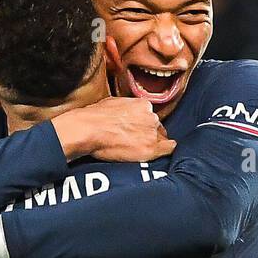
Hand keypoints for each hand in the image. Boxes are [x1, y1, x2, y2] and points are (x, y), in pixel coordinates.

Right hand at [51, 97, 176, 161]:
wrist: (89, 129)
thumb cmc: (95, 117)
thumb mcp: (112, 103)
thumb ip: (126, 108)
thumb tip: (125, 112)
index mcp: (142, 105)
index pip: (151, 117)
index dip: (146, 126)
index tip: (140, 131)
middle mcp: (151, 117)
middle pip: (157, 128)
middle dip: (150, 134)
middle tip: (139, 142)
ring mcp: (152, 133)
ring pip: (162, 139)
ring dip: (154, 144)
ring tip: (142, 150)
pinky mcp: (150, 149)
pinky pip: (168, 149)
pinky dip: (166, 151)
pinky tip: (161, 154)